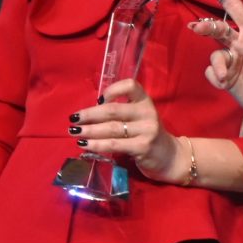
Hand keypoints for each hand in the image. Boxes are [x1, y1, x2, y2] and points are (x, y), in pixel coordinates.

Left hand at [72, 78, 186, 180]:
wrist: (170, 157)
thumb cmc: (147, 135)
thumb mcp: (139, 118)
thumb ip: (120, 112)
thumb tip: (88, 114)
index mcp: (145, 101)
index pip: (130, 86)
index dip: (112, 90)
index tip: (98, 99)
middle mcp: (147, 113)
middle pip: (113, 110)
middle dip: (89, 115)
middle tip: (73, 119)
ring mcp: (146, 130)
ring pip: (111, 128)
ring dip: (88, 130)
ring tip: (74, 133)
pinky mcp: (143, 147)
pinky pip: (114, 144)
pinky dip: (96, 145)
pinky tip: (85, 145)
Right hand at [190, 0, 242, 119]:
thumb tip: (240, 44)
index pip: (234, 6)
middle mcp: (239, 42)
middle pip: (217, 27)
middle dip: (206, 26)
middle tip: (196, 27)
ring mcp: (230, 59)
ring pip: (214, 54)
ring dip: (218, 65)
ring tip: (226, 77)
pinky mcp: (223, 75)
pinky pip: (211, 72)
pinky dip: (217, 78)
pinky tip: (228, 85)